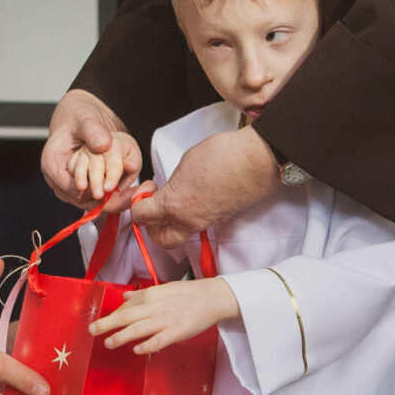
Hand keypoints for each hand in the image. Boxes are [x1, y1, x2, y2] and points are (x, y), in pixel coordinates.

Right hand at [42, 89, 141, 212]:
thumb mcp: (85, 118)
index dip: (90, 189)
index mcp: (52, 162)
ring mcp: (71, 186)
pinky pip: (97, 198)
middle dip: (106, 199)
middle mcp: (59, 179)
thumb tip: (103, 146)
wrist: (81, 117)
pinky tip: (130, 193)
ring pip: (91, 202)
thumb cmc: (77, 116)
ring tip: (133, 197)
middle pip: (82, 199)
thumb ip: (93, 130)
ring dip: (112, 200)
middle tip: (129, 197)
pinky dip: (113, 196)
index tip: (111, 187)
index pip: (70, 186)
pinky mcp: (84, 187)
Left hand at [89, 277, 238, 355]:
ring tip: (108, 343)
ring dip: (122, 336)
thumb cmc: (186, 294)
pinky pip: (158, 340)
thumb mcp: (162, 290)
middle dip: (108, 323)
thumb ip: (142, 295)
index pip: (126, 306)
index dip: (112, 316)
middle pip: (127, 316)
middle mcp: (154, 307)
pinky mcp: (176, 332)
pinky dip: (147, 345)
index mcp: (150, 295)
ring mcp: (165, 321)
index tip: (102, 323)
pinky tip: (136, 350)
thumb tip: (125, 296)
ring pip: (139, 329)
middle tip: (91, 330)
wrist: (211, 298)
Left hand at [133, 129, 280, 249]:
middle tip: (155, 204)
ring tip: (175, 200)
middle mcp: (189, 220)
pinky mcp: (220, 219)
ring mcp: (207, 222)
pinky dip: (189, 216)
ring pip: (179, 234)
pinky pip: (196, 225)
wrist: (258, 160)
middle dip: (152, 225)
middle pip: (160, 239)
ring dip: (171, 222)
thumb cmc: (223, 155)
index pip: (141, 216)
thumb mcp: (186, 163)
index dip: (137, 203)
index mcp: (174, 204)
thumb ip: (172, 183)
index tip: (145, 191)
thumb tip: (168, 190)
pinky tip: (193, 198)